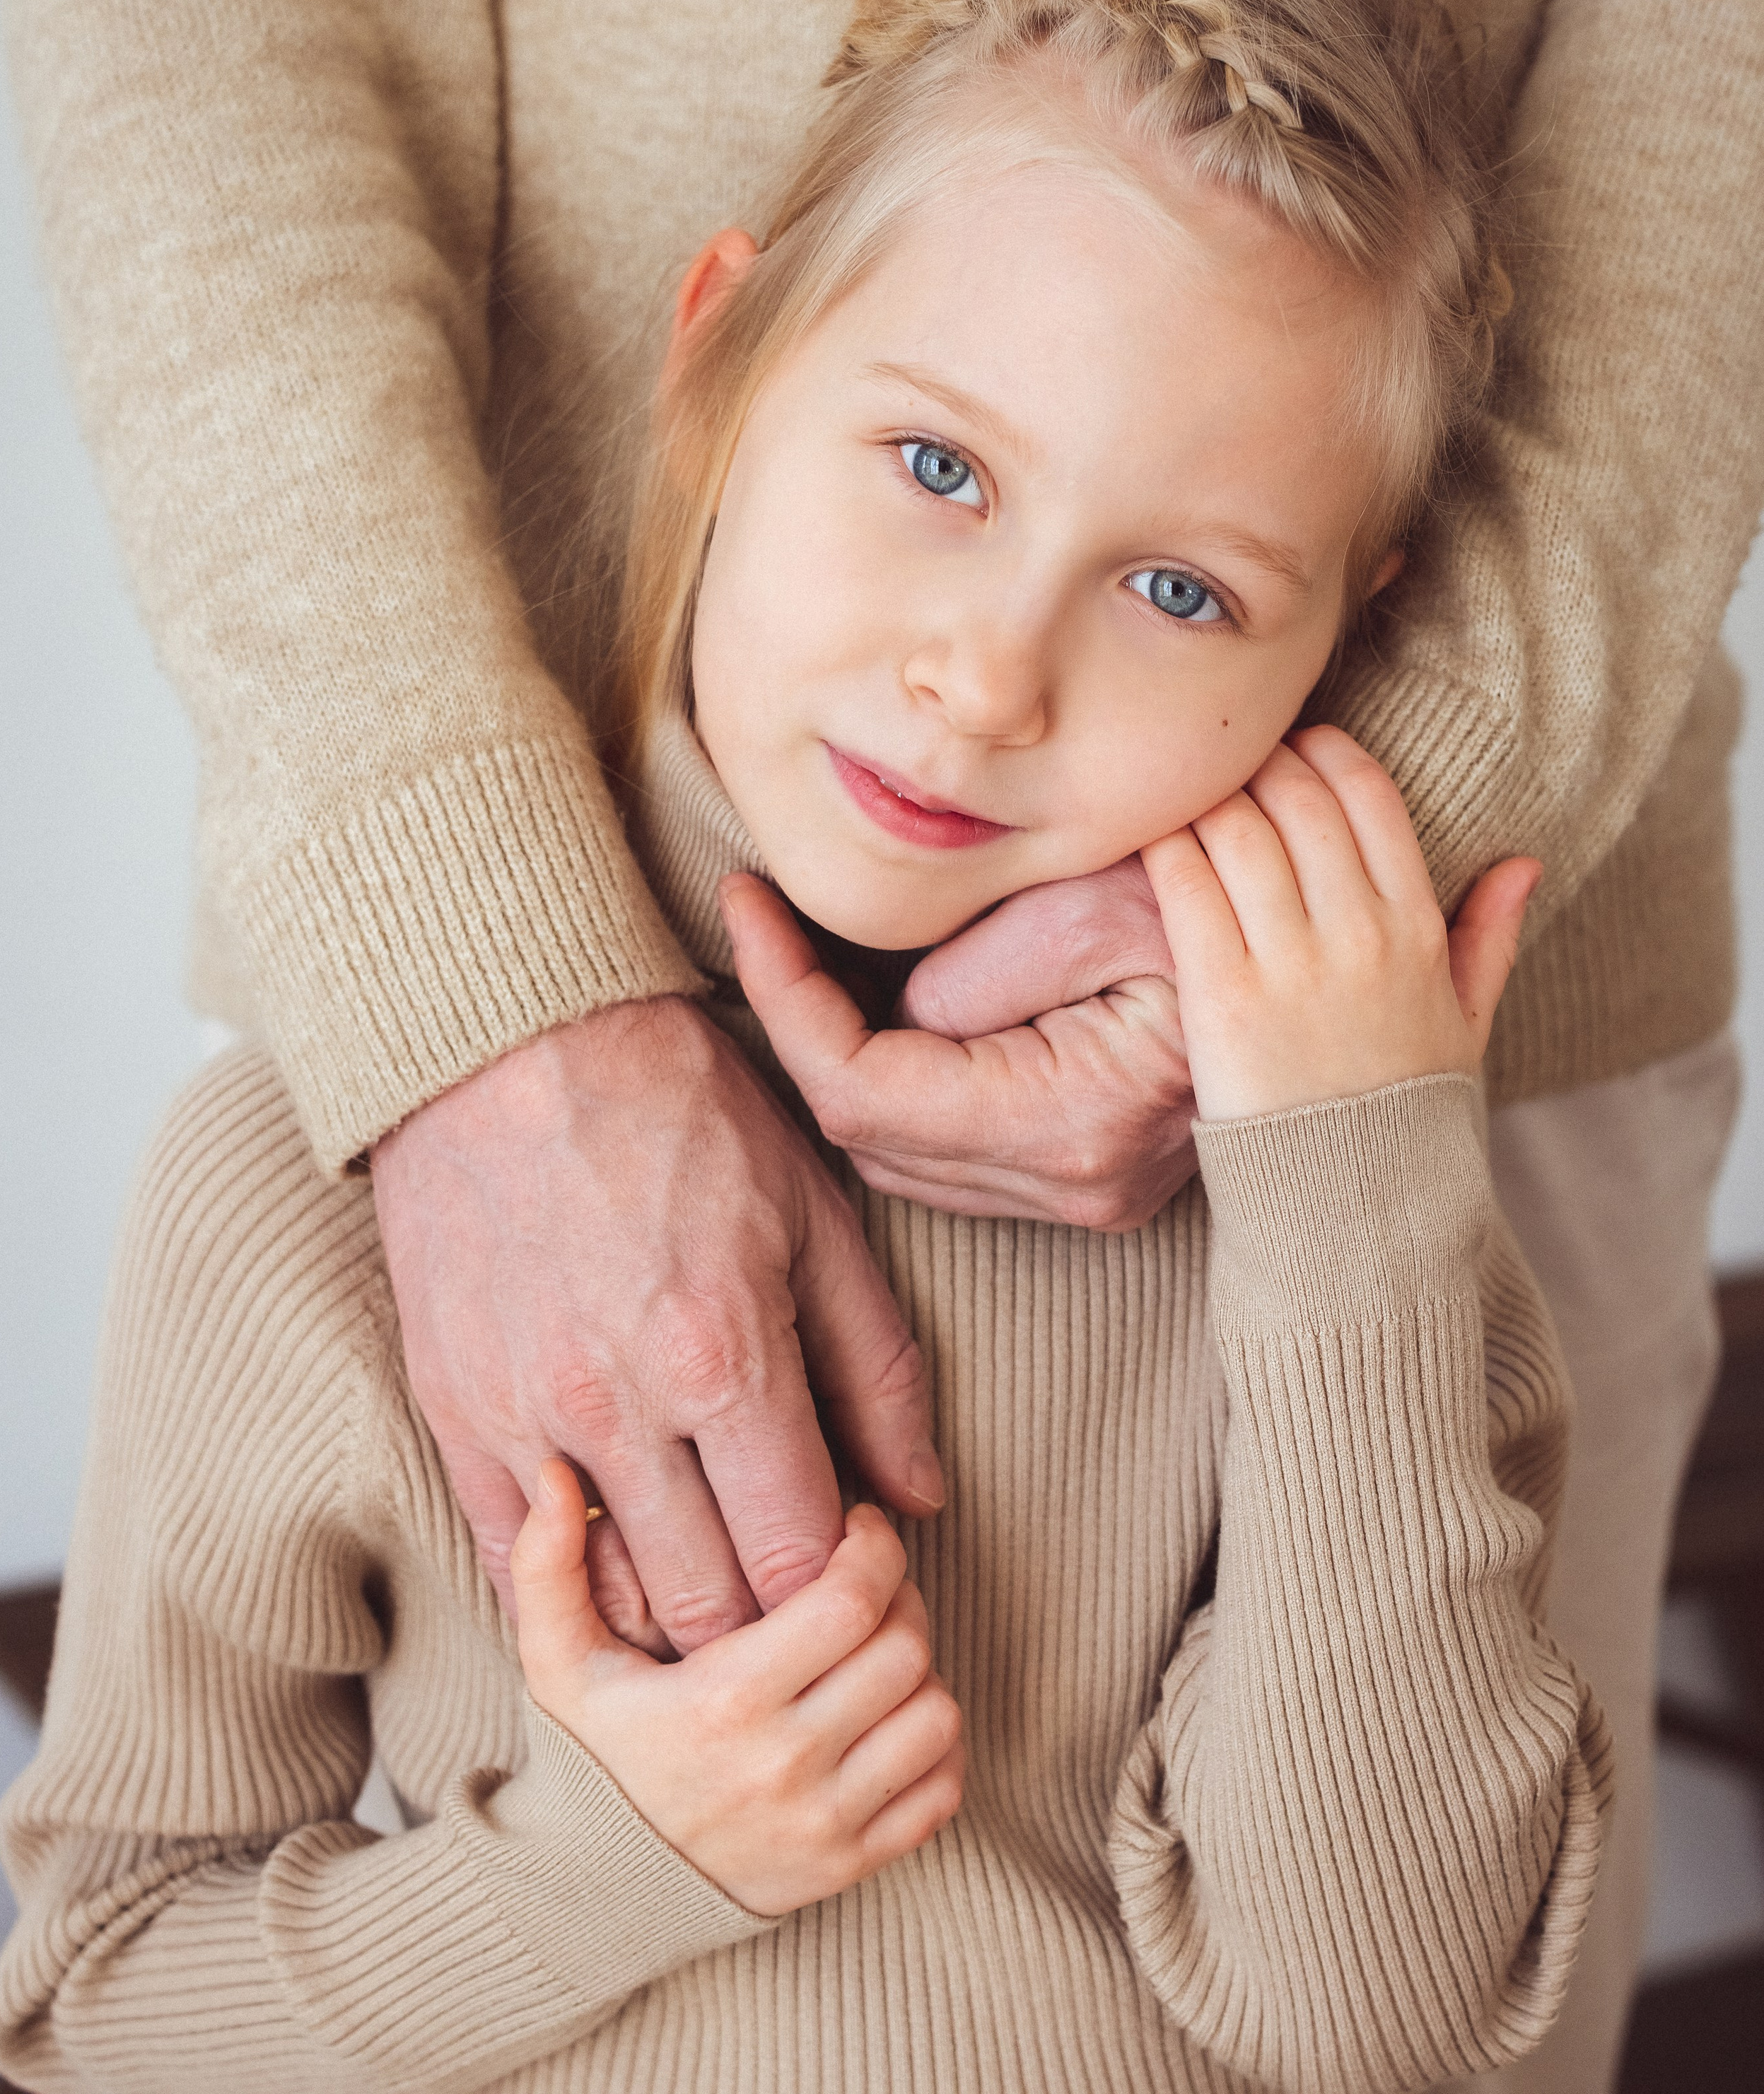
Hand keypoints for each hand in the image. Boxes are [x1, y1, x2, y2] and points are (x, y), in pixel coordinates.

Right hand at [371, 997, 937, 1645]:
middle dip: (768, 1631)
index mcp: (724, 1357)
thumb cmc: (681, 1112)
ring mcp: (523, 1416)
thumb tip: (922, 1499)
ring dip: (675, 1622)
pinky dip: (571, 1593)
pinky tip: (620, 1579)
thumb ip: (877, 1369)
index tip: (856, 1577)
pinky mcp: (453, 1410)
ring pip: (611, 1601)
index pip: (798, 1557)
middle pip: (711, 1606)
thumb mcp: (814, 1217)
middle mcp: (619, 1406)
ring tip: (719, 1588)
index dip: (841, 1594)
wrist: (507, 1036)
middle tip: (797, 1606)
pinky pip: (509, 1563)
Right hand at [512, 1463, 964, 1916]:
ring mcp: (823, 1823)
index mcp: (725, 1701)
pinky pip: (941, 1791)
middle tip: (866, 1587)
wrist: (597, 1893)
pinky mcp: (850, 1866)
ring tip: (876, 1652)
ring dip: (920, 1670)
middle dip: (900, 1598)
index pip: (849, 1603)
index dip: (874, 1549)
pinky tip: (890, 1718)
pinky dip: (936, 1746)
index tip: (857, 1531)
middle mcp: (784, 1764)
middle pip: (904, 1649)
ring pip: (934, 1716)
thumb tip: (552, 1476)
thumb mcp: (555, 1661)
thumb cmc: (590, 1756)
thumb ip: (548, 1564)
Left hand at [723, 873, 1197, 1231]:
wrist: (1347, 954)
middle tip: (765, 920)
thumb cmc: (1243, 901)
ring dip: (845, 1060)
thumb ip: (981, 968)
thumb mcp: (1106, 900)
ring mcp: (1089, 1192)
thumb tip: (903, 1013)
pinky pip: (956, 1148)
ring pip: (903, 1155)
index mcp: (1073, 1120)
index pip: (862, 1091)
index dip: (783, 1001)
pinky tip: (885, 1000)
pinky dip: (904, 1081)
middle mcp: (1077, 1184)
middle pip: (868, 1140)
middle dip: (799, 1033)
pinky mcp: (1094, 1174)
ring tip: (811, 950)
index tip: (746, 907)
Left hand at [1141, 727, 1540, 1121]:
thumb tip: (1523, 861)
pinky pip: (1185, 886)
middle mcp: (1357, 934)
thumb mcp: (1466, 1023)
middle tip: (1229, 759)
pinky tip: (1150, 835)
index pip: (1369, 797)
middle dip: (1259, 763)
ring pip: (1238, 830)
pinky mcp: (1221, 996)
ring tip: (1187, 792)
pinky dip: (1165, 845)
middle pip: (1297, 799)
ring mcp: (1289, 964)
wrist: (1353, 1206)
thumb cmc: (1404, 1113)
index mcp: (1416, 929)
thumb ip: (1490, 936)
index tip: (1297, 746)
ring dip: (1208, 796)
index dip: (1326, 753)